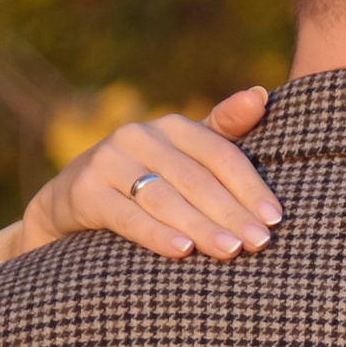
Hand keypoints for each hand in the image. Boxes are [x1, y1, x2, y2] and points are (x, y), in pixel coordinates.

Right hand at [18, 86, 281, 262]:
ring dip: (201, 226)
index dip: (250, 186)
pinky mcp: (83, 191)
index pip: (221, 155)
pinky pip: (127, 216)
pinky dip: (156, 234)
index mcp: (172, 126)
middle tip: (260, 243)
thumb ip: (223, 131)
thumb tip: (262, 95)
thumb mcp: (183, 156)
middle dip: (232, 213)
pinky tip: (182, 251)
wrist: (69, 202)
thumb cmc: (144, 179)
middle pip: (196, 179)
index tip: (276, 218)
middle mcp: (139, 135)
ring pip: (165, 198)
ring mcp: (108, 161)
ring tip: (230, 251)